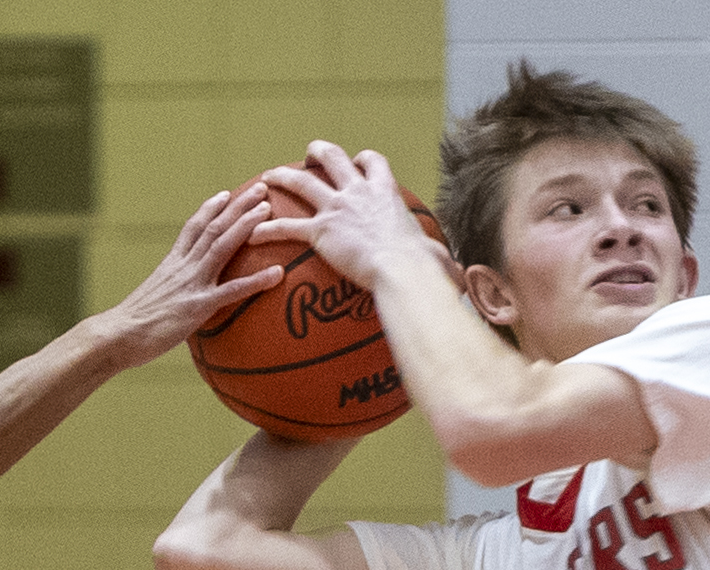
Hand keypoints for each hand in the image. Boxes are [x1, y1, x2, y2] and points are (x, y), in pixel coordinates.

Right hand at [93, 190, 284, 364]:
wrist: (117, 335)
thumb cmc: (131, 327)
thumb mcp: (153, 300)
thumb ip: (171, 294)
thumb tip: (178, 301)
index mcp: (171, 263)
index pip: (192, 227)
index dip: (210, 209)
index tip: (226, 194)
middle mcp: (183, 266)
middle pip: (213, 227)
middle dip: (237, 205)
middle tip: (260, 189)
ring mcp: (191, 283)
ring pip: (222, 245)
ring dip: (246, 225)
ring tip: (268, 209)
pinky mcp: (198, 306)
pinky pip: (232, 290)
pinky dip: (256, 280)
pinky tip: (278, 273)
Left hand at [255, 143, 440, 292]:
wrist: (402, 270)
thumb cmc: (424, 266)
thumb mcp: (437, 257)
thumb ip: (440, 261)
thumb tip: (457, 277)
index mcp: (385, 192)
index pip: (372, 162)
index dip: (364, 160)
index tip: (359, 162)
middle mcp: (357, 192)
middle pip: (332, 158)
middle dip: (318, 152)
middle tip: (309, 155)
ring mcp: (336, 208)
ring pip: (301, 181)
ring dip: (282, 176)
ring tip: (267, 178)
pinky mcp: (320, 231)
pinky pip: (287, 226)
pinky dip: (267, 229)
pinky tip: (252, 234)